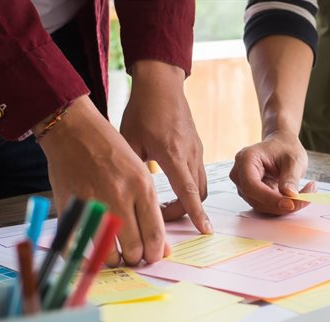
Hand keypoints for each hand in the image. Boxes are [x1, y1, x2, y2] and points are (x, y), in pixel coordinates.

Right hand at [38, 96, 169, 265]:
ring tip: (115, 256)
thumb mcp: (139, 173)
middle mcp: (119, 196)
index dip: (155, 252)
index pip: (154, 234)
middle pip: (134, 247)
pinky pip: (79, 245)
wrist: (74, 130)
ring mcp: (94, 203)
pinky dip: (85, 255)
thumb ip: (150, 210)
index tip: (153, 257)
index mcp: (142, 186)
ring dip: (113, 260)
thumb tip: (160, 246)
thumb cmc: (110, 151)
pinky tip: (91, 253)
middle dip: (136, 259)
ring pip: (108, 251)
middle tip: (134, 257)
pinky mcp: (70, 206)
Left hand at [120, 60, 210, 233]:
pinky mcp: (197, 146)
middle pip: (198, 194)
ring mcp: (197, 150)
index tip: (205, 230)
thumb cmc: (142, 109)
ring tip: (165, 203)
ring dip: (188, 199)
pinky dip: (189, 186)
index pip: (189, 192)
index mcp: (173, 154)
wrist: (161, 83)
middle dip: (184, 211)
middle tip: (161, 216)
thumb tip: (125, 196)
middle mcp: (190, 154)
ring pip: (201, 185)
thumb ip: (132, 169)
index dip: (197, 214)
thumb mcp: (129, 140)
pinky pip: (198, 173)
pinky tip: (170, 183)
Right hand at [231, 131, 312, 214]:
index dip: (270, 198)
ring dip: (283, 206)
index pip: (251, 185)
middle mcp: (239, 174)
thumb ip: (291, 177)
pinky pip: (266, 206)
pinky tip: (296, 196)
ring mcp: (244, 186)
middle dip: (281, 204)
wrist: (281, 146)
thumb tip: (290, 196)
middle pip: (256, 198)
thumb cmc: (285, 147)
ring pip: (262, 205)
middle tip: (306, 199)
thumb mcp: (294, 159)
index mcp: (246, 159)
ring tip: (305, 194)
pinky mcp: (252, 194)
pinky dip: (282, 205)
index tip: (290, 203)